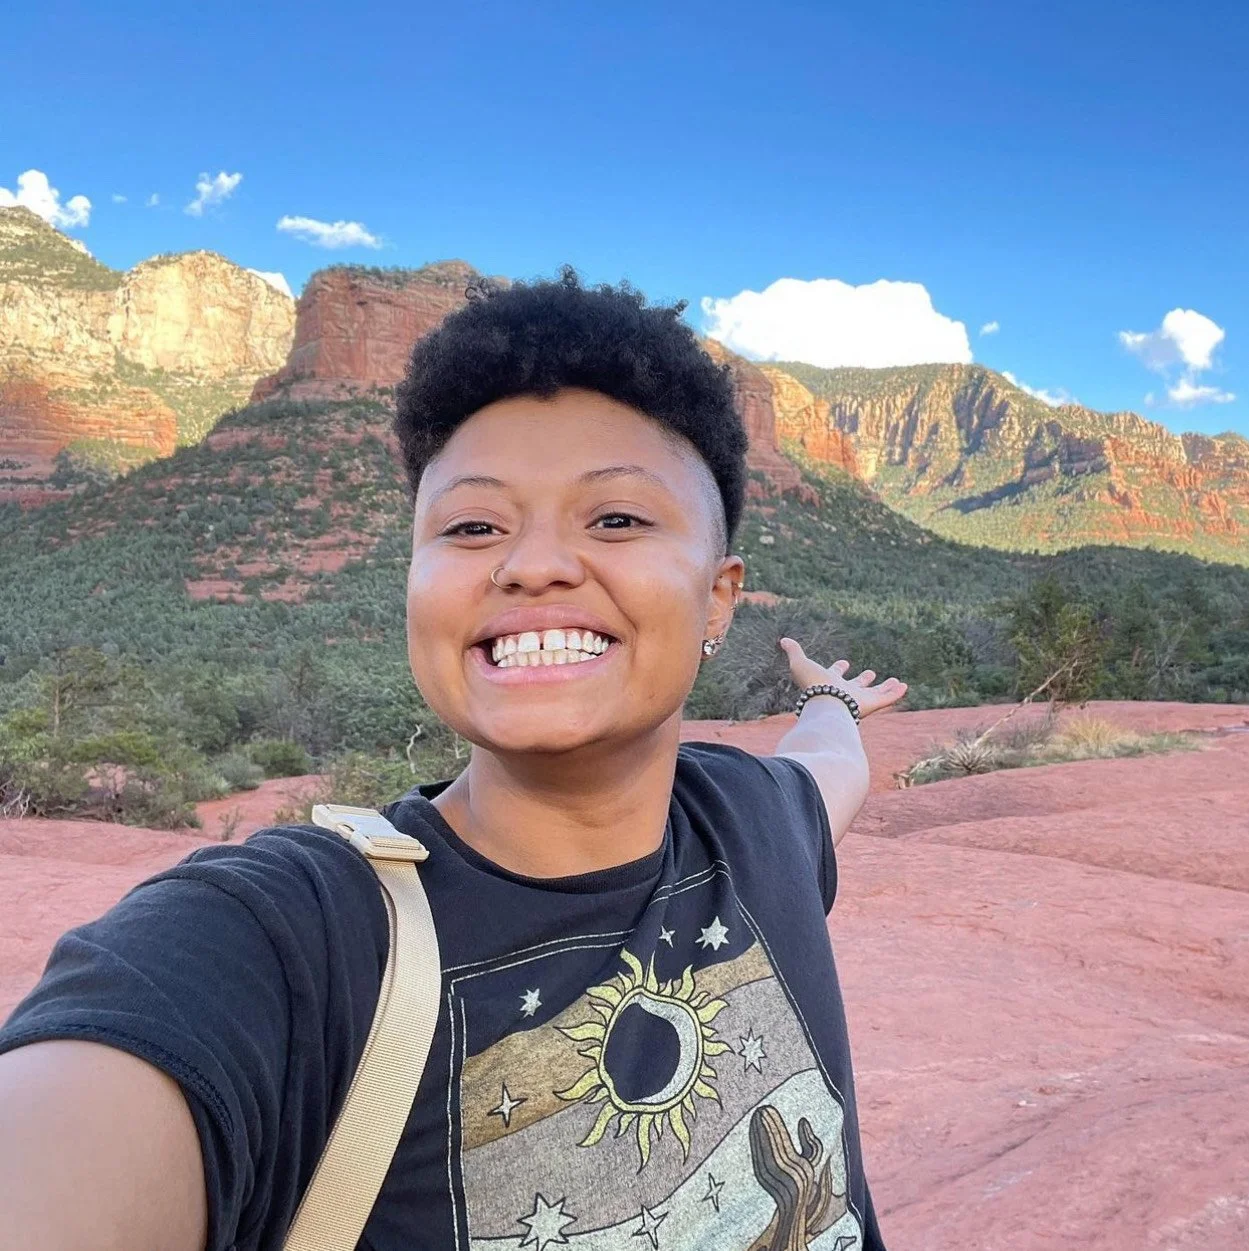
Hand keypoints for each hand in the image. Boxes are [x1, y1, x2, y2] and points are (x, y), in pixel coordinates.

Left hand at [779, 637, 907, 719]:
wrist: (825, 703)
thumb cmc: (813, 685)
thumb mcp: (800, 664)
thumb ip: (794, 652)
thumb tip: (784, 640)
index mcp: (829, 683)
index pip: (835, 674)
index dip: (838, 668)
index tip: (844, 663)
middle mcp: (844, 693)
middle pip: (856, 686)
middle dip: (863, 680)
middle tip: (871, 673)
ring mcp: (858, 700)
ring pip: (875, 693)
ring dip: (885, 687)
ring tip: (896, 681)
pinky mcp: (871, 705)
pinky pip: (886, 699)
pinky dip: (896, 693)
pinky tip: (905, 686)